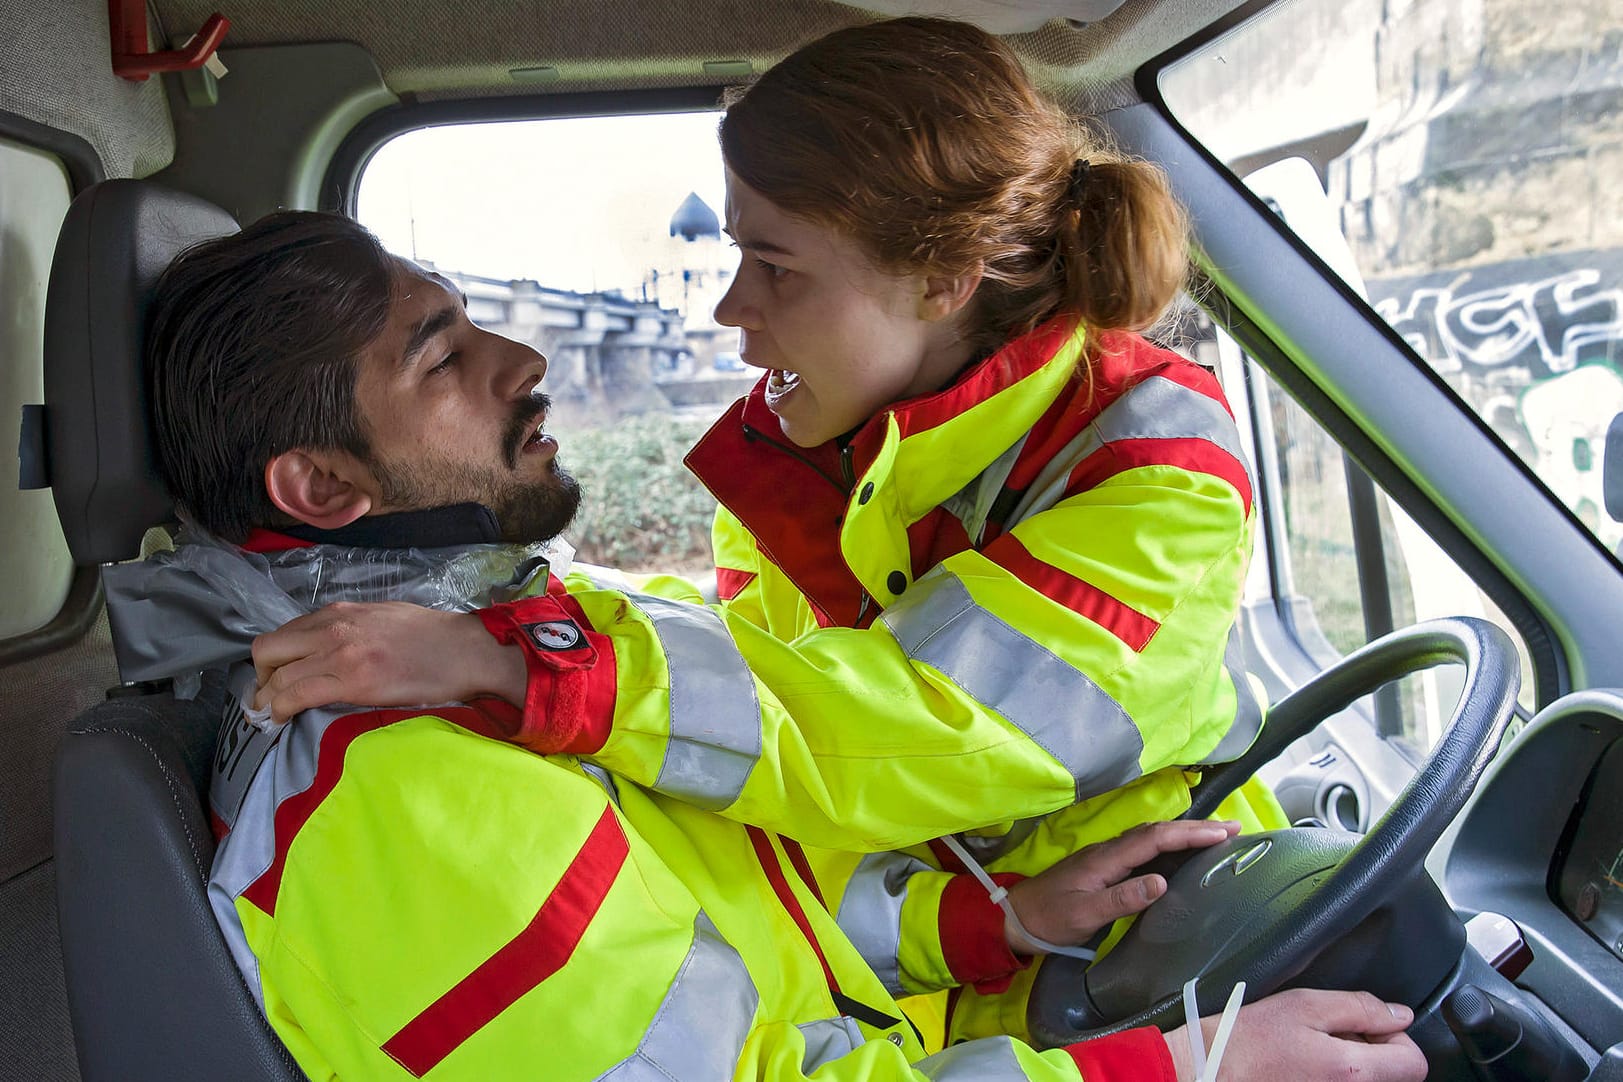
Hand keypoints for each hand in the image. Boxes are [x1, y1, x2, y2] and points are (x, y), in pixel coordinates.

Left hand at [251, 601, 526, 722]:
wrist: (464, 650)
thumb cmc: (433, 636)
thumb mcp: (382, 617)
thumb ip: (350, 627)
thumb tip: (330, 647)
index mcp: (340, 612)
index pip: (283, 634)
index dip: (271, 661)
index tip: (274, 679)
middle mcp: (332, 628)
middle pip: (267, 651)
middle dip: (261, 678)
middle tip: (271, 698)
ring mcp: (340, 654)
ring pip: (276, 677)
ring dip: (267, 701)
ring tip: (271, 716)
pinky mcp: (351, 681)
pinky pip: (296, 695)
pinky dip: (280, 710)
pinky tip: (282, 720)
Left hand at [1003, 819, 1239, 953]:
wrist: (1016, 917)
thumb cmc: (1049, 918)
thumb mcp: (1084, 914)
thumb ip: (1121, 899)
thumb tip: (1161, 882)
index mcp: (1106, 858)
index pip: (1155, 839)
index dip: (1189, 834)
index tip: (1222, 833)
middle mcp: (1109, 851)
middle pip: (1158, 832)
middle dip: (1196, 828)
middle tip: (1234, 829)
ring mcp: (1106, 858)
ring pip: (1151, 838)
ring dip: (1184, 834)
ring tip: (1218, 836)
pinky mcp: (1105, 868)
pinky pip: (1144, 849)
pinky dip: (1169, 845)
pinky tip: (1180, 853)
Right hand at [1162, 988, 1425, 1081]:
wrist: (1208, 1071)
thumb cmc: (1247, 1040)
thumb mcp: (1303, 1005)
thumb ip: (1359, 1008)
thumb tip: (1400, 1015)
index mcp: (1353, 1071)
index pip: (1415, 1062)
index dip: (1397, 1038)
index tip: (1368, 1028)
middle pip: (1394, 1078)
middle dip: (1374, 1054)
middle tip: (1334, 1037)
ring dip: (1353, 1069)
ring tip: (1315, 1054)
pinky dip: (1332, 1078)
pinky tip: (1305, 1070)